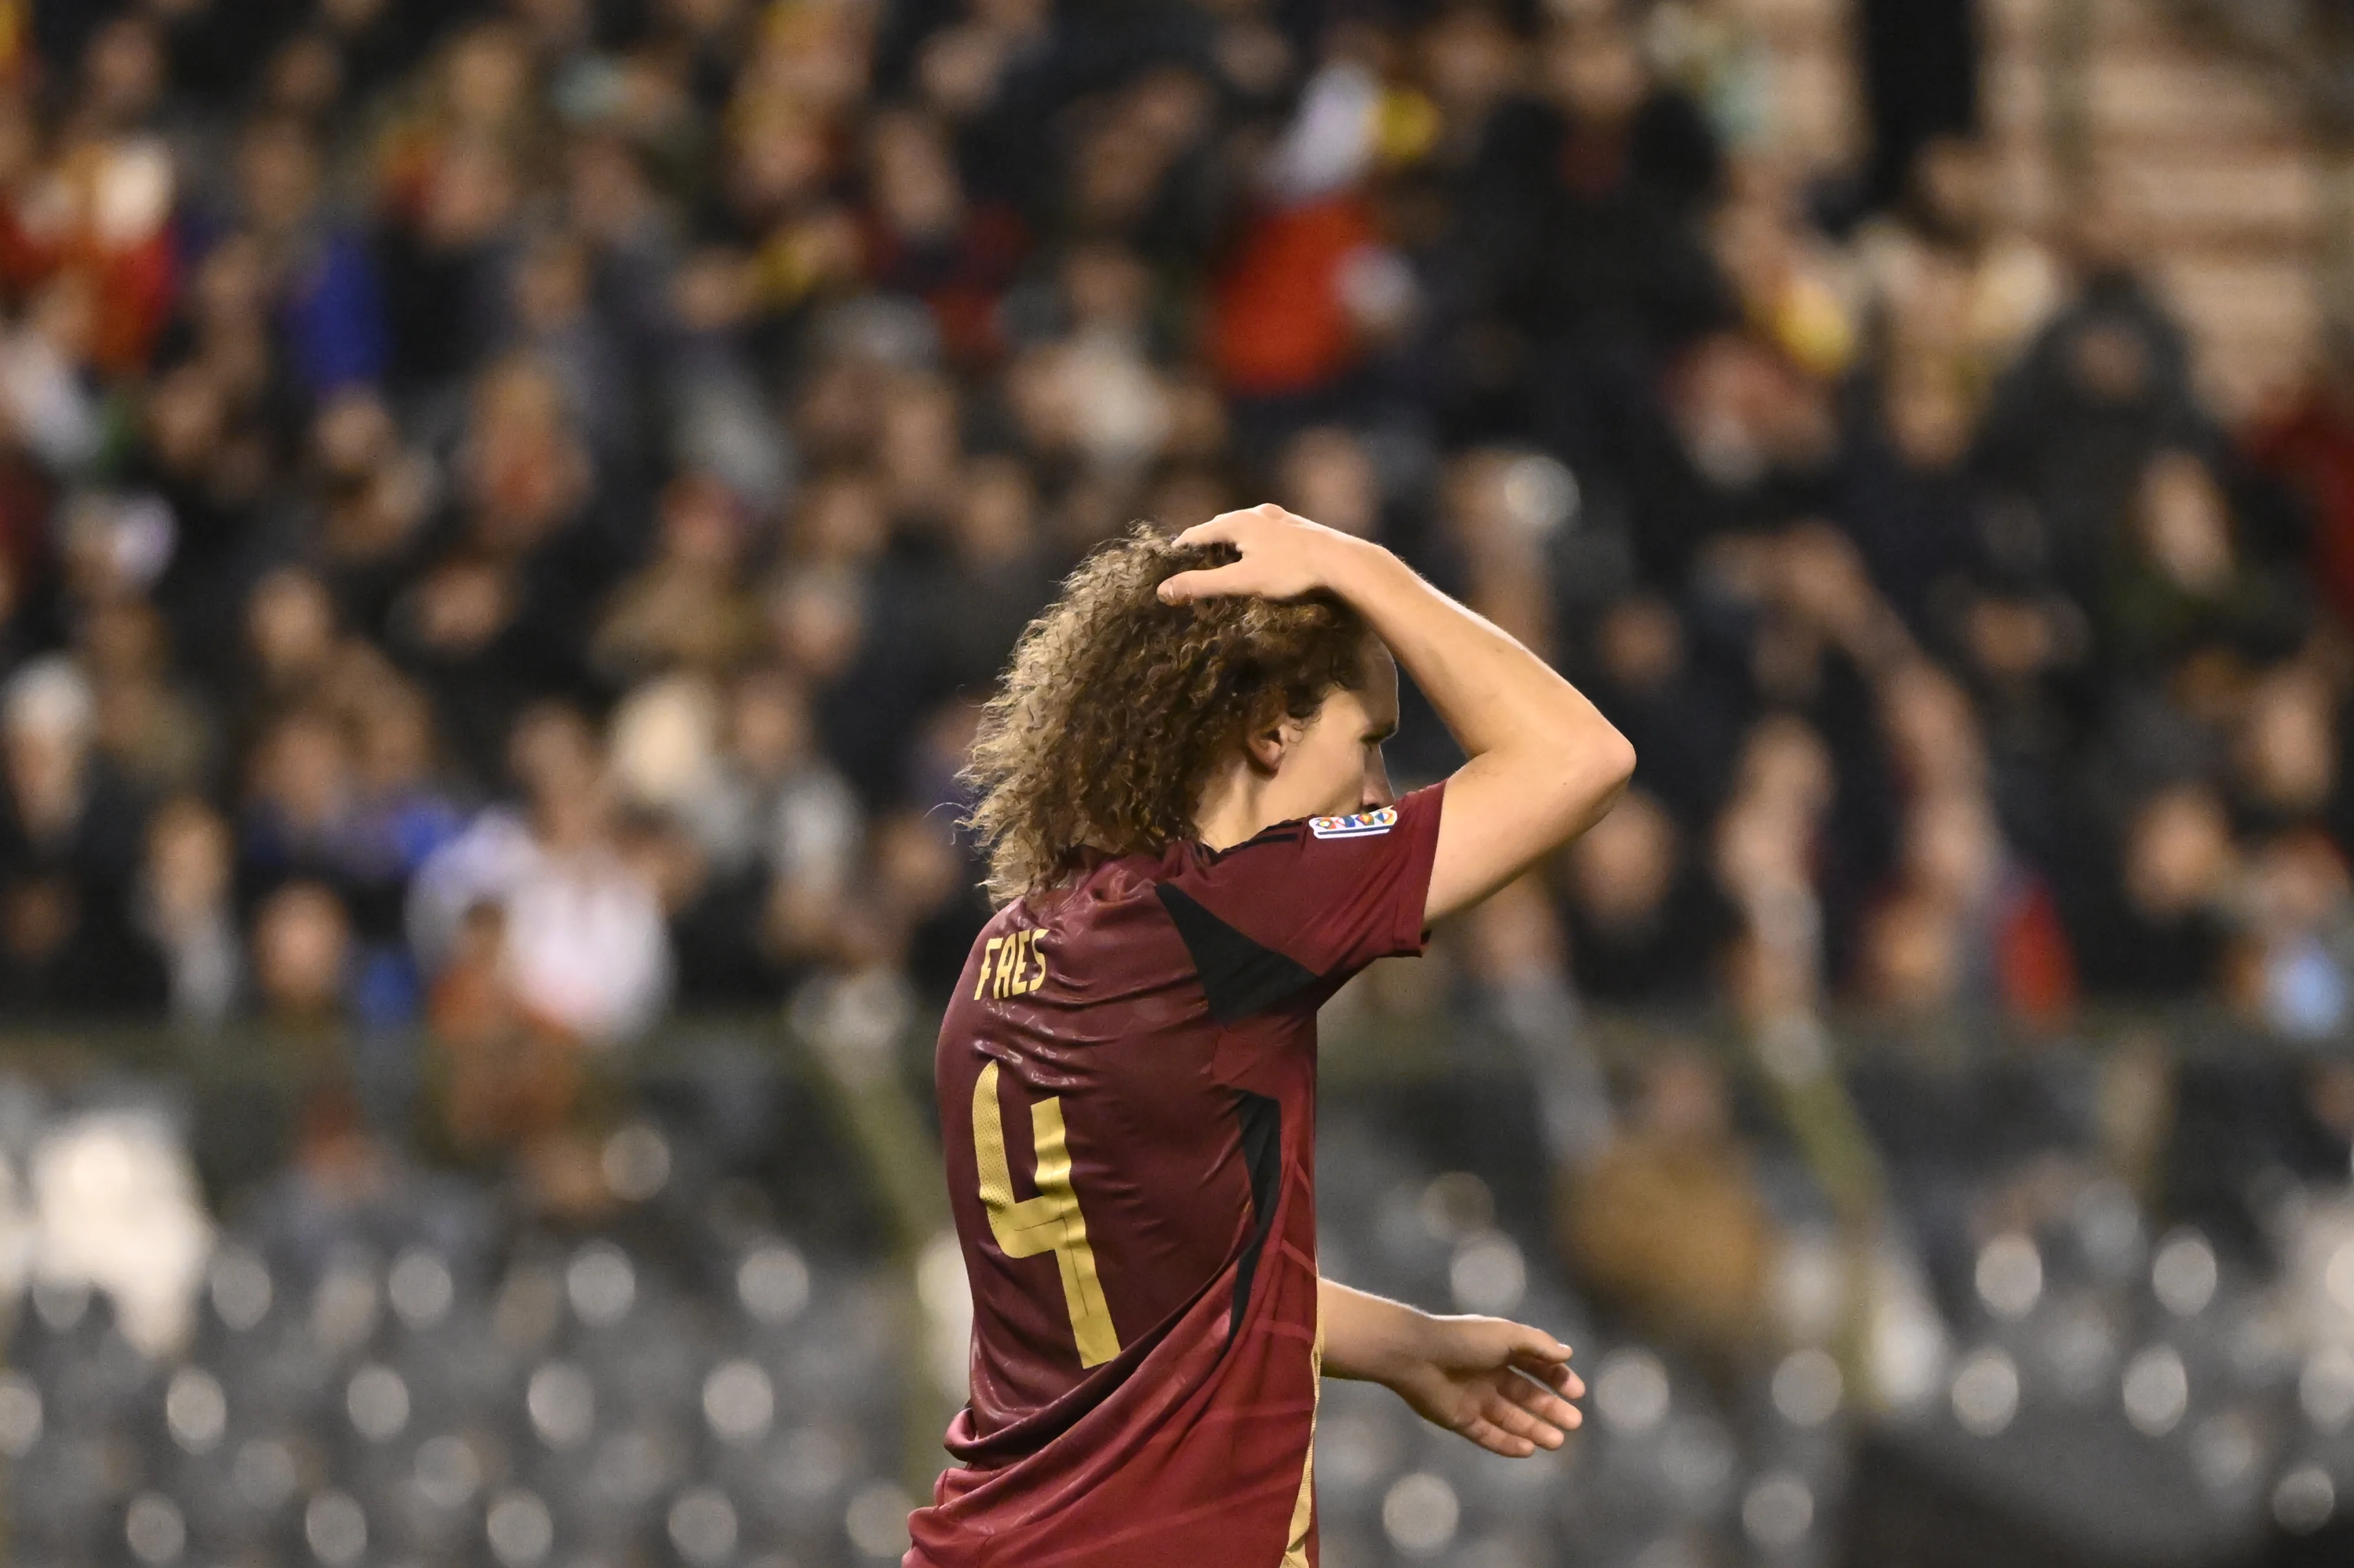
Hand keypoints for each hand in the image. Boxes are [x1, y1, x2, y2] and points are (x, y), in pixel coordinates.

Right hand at [1156, 503, 1368, 603]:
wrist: (1342, 561)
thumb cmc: (1291, 571)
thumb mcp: (1242, 581)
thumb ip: (1202, 585)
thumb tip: (1163, 590)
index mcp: (1237, 522)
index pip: (1195, 534)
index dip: (1179, 551)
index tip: (1167, 566)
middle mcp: (1255, 513)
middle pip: (1219, 528)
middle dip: (1203, 546)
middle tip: (1192, 566)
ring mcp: (1278, 517)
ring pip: (1244, 528)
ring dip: (1229, 543)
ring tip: (1222, 561)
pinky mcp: (1296, 526)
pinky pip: (1264, 532)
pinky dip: (1252, 543)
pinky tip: (1260, 555)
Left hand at [1380, 1314, 1583, 1457]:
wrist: (1416, 1355)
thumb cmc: (1463, 1340)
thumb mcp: (1506, 1335)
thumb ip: (1538, 1344)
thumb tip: (1568, 1354)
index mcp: (1500, 1349)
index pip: (1536, 1365)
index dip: (1558, 1378)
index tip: (1577, 1393)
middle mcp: (1489, 1374)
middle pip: (1527, 1395)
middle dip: (1551, 1409)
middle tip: (1574, 1422)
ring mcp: (1474, 1398)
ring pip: (1511, 1418)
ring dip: (1535, 1429)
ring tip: (1557, 1441)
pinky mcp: (1460, 1419)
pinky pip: (1488, 1435)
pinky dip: (1508, 1443)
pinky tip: (1528, 1449)